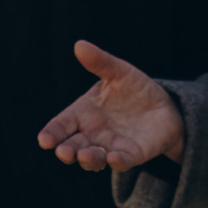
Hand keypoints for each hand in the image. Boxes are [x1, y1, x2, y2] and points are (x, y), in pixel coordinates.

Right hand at [36, 40, 184, 172]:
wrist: (163, 106)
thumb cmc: (134, 89)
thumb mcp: (118, 72)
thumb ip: (100, 62)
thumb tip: (80, 45)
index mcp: (82, 114)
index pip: (61, 126)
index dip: (51, 134)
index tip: (44, 140)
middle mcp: (92, 134)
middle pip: (72, 146)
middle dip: (67, 151)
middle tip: (64, 152)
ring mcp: (110, 146)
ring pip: (94, 158)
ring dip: (88, 159)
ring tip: (86, 155)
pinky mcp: (131, 155)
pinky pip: (122, 162)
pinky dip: (117, 162)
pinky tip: (114, 158)